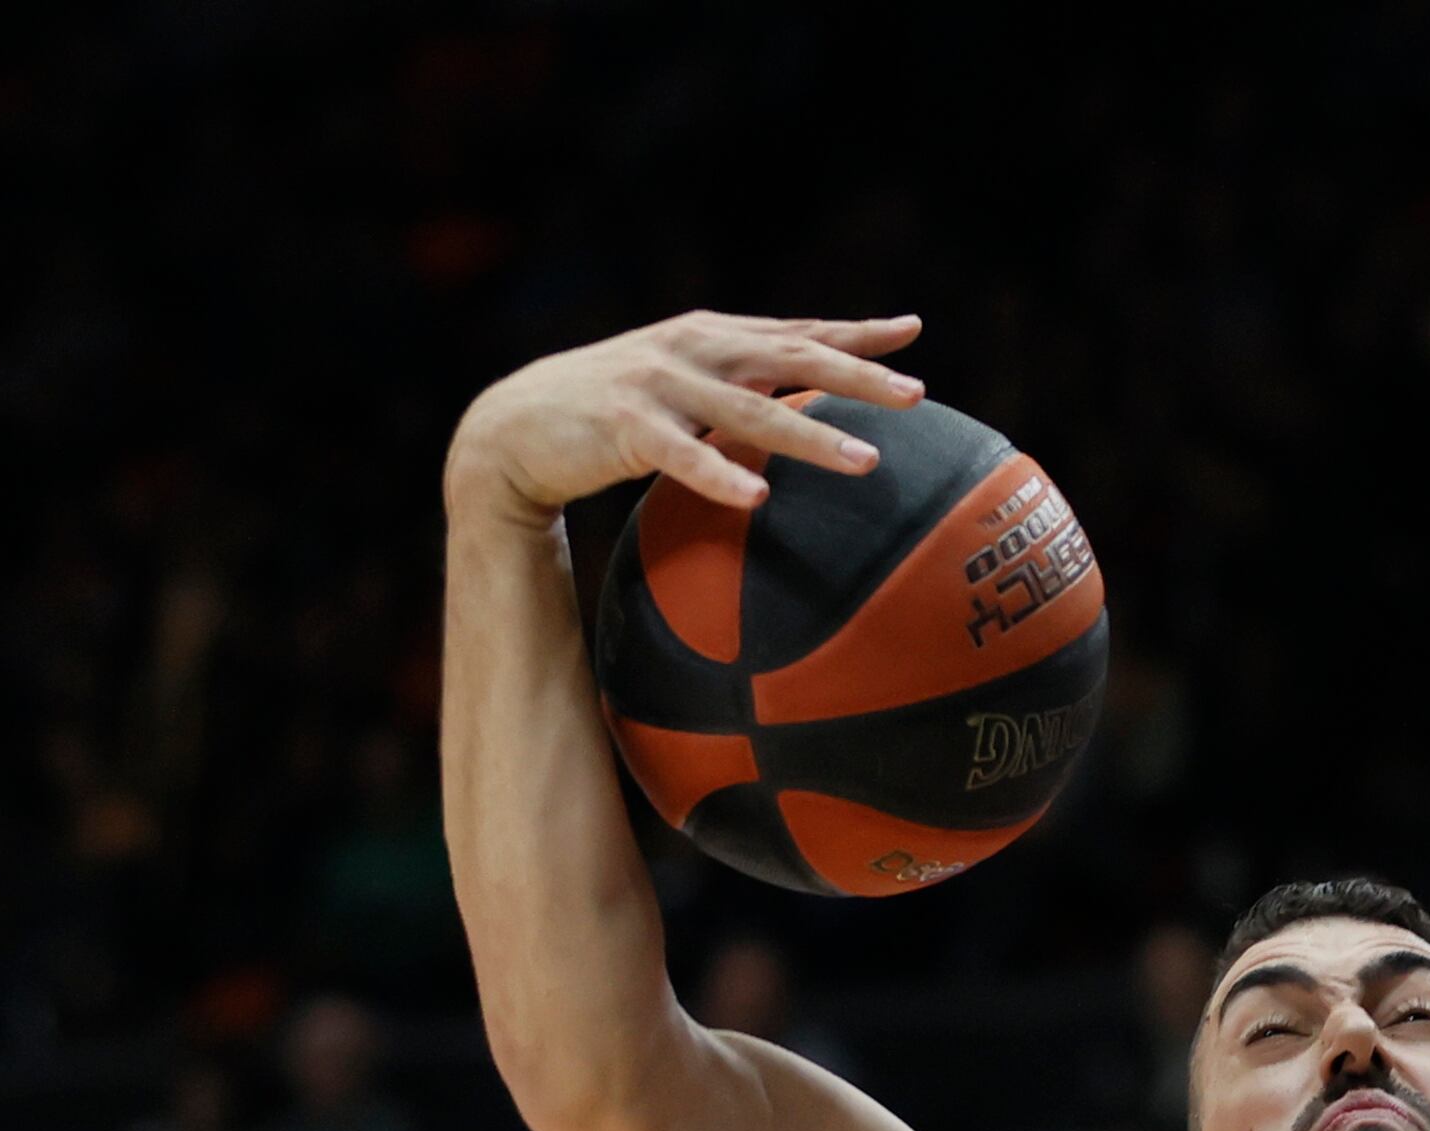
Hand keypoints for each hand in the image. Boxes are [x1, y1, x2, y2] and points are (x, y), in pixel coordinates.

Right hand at [444, 309, 926, 527]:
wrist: (514, 426)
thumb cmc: (611, 412)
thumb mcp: (681, 384)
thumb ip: (738, 384)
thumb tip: (807, 398)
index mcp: (711, 336)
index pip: (797, 331)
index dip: (856, 331)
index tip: (914, 331)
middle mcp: (692, 349)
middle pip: (790, 358)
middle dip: (857, 375)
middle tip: (916, 397)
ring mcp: (659, 385)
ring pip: (750, 411)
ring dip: (810, 435)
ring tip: (866, 461)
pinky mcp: (625, 428)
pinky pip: (683, 456)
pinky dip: (720, 476)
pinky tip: (757, 500)